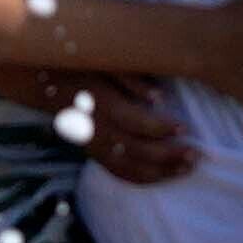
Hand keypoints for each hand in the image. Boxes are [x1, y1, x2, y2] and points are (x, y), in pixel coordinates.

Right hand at [65, 70, 199, 186]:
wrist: (46, 83)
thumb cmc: (84, 66)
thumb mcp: (106, 63)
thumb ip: (132, 78)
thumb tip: (159, 97)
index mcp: (102, 104)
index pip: (134, 123)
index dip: (160, 129)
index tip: (184, 127)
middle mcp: (98, 130)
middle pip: (136, 150)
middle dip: (168, 156)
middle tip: (196, 155)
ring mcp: (95, 146)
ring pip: (129, 168)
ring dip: (160, 172)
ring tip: (188, 167)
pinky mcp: (94, 153)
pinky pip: (118, 173)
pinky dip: (142, 179)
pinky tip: (165, 176)